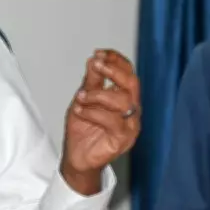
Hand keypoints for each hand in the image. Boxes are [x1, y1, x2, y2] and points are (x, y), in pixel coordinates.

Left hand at [61, 49, 140, 194]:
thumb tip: (94, 60)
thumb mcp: (83, 100)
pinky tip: (80, 111)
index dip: (116, 60)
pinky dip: (93, 112)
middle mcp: (131, 109)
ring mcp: (130, 124)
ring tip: (81, 97)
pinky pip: (113, 121)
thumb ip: (90, 81)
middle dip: (113, 70)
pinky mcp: (124, 139)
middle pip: (132, 83)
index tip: (98, 53)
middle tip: (96, 65)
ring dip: (97, 94)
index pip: (128, 73)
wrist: (76, 156)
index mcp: (123, 97)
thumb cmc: (82, 129)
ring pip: (123, 100)